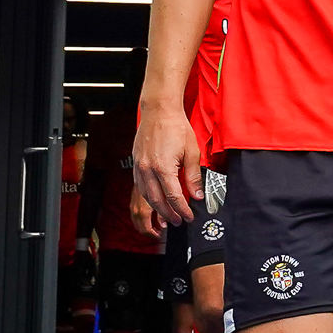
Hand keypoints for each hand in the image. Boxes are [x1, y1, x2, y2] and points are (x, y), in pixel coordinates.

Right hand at [132, 100, 204, 229]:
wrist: (159, 111)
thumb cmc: (176, 128)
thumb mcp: (192, 152)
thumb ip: (193, 176)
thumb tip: (197, 195)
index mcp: (163, 167)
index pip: (174, 197)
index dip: (182, 210)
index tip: (189, 217)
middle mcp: (147, 169)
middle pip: (157, 201)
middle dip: (169, 214)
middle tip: (179, 222)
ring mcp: (139, 167)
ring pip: (146, 196)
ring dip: (157, 209)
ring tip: (168, 216)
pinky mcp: (135, 163)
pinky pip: (140, 186)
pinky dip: (148, 196)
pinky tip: (156, 200)